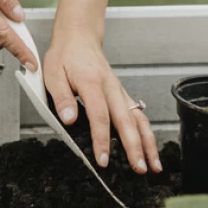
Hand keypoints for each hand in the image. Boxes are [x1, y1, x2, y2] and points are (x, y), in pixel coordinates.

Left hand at [42, 29, 160, 174]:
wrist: (79, 38)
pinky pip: (139, 115)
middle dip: (134, 147)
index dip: (102, 140)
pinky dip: (147, 134)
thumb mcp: (53, 74)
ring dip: (148, 143)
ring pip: (138, 119)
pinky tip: (151, 150)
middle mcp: (110, 88)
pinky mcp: (122, 95)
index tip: (103, 160)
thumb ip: (62, 97)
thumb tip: (68, 120)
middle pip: (126, 121)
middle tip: (138, 169)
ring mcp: (119, 91)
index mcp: (92, 83)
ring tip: (154, 166)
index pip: (100, 116)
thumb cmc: (65, 56)